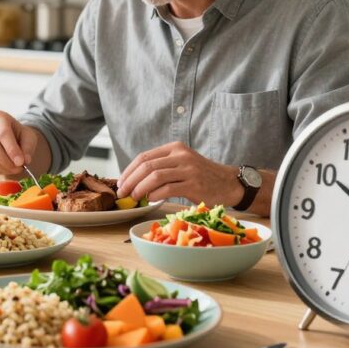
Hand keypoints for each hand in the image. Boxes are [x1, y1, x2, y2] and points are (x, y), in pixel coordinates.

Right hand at [0, 111, 37, 174]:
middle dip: (5, 161)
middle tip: (18, 168)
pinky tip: (4, 168)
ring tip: (13, 169)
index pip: (2, 133)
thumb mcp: (28, 137)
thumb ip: (28, 147)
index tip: (21, 162)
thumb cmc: (18, 135)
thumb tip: (25, 160)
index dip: (12, 149)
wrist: (8, 137)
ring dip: (1, 168)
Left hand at [116, 142, 237, 203]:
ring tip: (134, 197)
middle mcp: (181, 155)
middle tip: (122, 192)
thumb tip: (133, 181)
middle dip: (130, 180)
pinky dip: (155, 195)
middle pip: (147, 166)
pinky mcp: (194, 184)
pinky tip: (150, 200)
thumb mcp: (181, 164)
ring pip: (155, 176)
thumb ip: (162, 167)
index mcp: (175, 148)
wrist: (228, 183)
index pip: (144, 157)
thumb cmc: (200, 176)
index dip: (128, 170)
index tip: (120, 182)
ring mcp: (188, 169)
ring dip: (140, 188)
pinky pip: (168, 188)